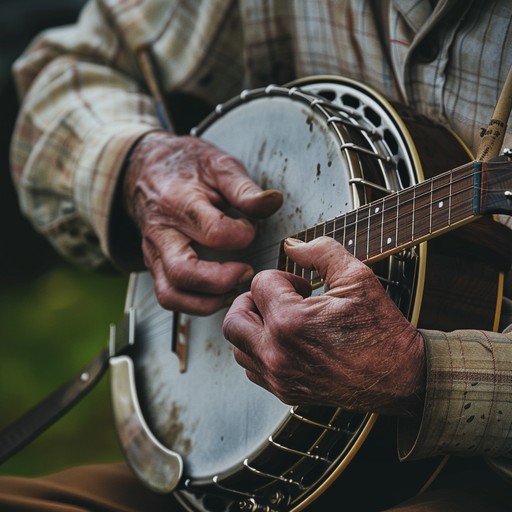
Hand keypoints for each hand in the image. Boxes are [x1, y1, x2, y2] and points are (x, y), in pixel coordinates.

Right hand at [124, 131, 282, 314]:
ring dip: (208, 302)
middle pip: (183, 273)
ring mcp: (153, 252)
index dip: (242, 235)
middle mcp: (161, 232)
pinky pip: (170, 296)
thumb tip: (273, 201)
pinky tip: (220, 293)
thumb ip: (244, 188)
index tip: (250, 228)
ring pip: (171, 294)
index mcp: (178, 202)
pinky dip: (196, 303)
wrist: (146, 168)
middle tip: (247, 272)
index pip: (214, 232)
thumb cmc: (186, 167)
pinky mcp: (155, 265)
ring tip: (234, 289)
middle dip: (222, 281)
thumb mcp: (218, 165)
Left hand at [223, 237, 425, 415]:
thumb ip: (320, 252)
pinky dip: (258, 351)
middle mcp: (277, 353)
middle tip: (276, 297)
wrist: (400, 377)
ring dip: (252, 326)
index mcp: (290, 322)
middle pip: (234, 317)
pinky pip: (252, 368)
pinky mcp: (284, 392)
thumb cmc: (381, 329)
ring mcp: (279, 376)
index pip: (259, 284)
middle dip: (252, 299)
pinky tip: (283, 342)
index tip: (303, 287)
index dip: (282, 277)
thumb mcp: (357, 278)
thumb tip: (291, 245)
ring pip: (238, 345)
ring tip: (280, 319)